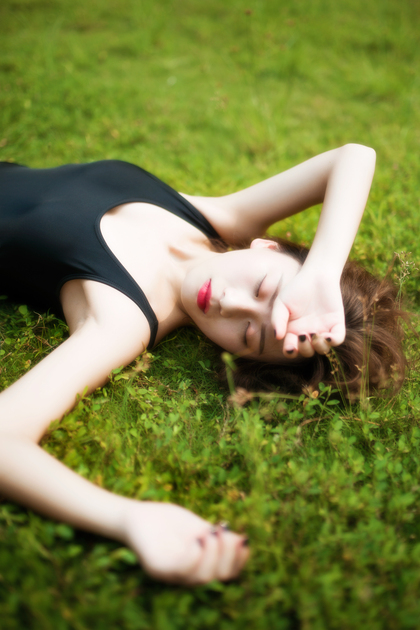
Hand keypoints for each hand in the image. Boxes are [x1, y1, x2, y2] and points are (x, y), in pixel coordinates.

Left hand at [122, 501, 248, 584]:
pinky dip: (195, 555)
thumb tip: (243, 542)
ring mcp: (170, 575)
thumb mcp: (197, 528)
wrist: (135, 514)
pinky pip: (182, 569)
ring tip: (210, 533)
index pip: (226, 575)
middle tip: (223, 530)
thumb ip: (217, 537)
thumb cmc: (167, 521)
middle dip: (227, 554)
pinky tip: (198, 539)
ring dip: (213, 553)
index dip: (239, 561)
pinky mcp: (156, 568)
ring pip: (202, 577)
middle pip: (217, 577)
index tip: (245, 540)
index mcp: (197, 567)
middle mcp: (184, 577)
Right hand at [271, 270, 344, 357]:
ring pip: (322, 349)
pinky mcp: (336, 323)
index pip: (292, 349)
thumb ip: (277, 319)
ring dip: (318, 347)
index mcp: (294, 331)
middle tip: (303, 334)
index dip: (291, 351)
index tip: (290, 347)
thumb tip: (277, 337)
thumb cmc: (296, 289)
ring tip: (314, 334)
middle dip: (304, 348)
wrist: (315, 275)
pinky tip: (327, 336)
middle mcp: (309, 334)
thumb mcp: (281, 303)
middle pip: (307, 352)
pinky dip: (333, 341)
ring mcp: (324, 329)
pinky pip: (338, 339)